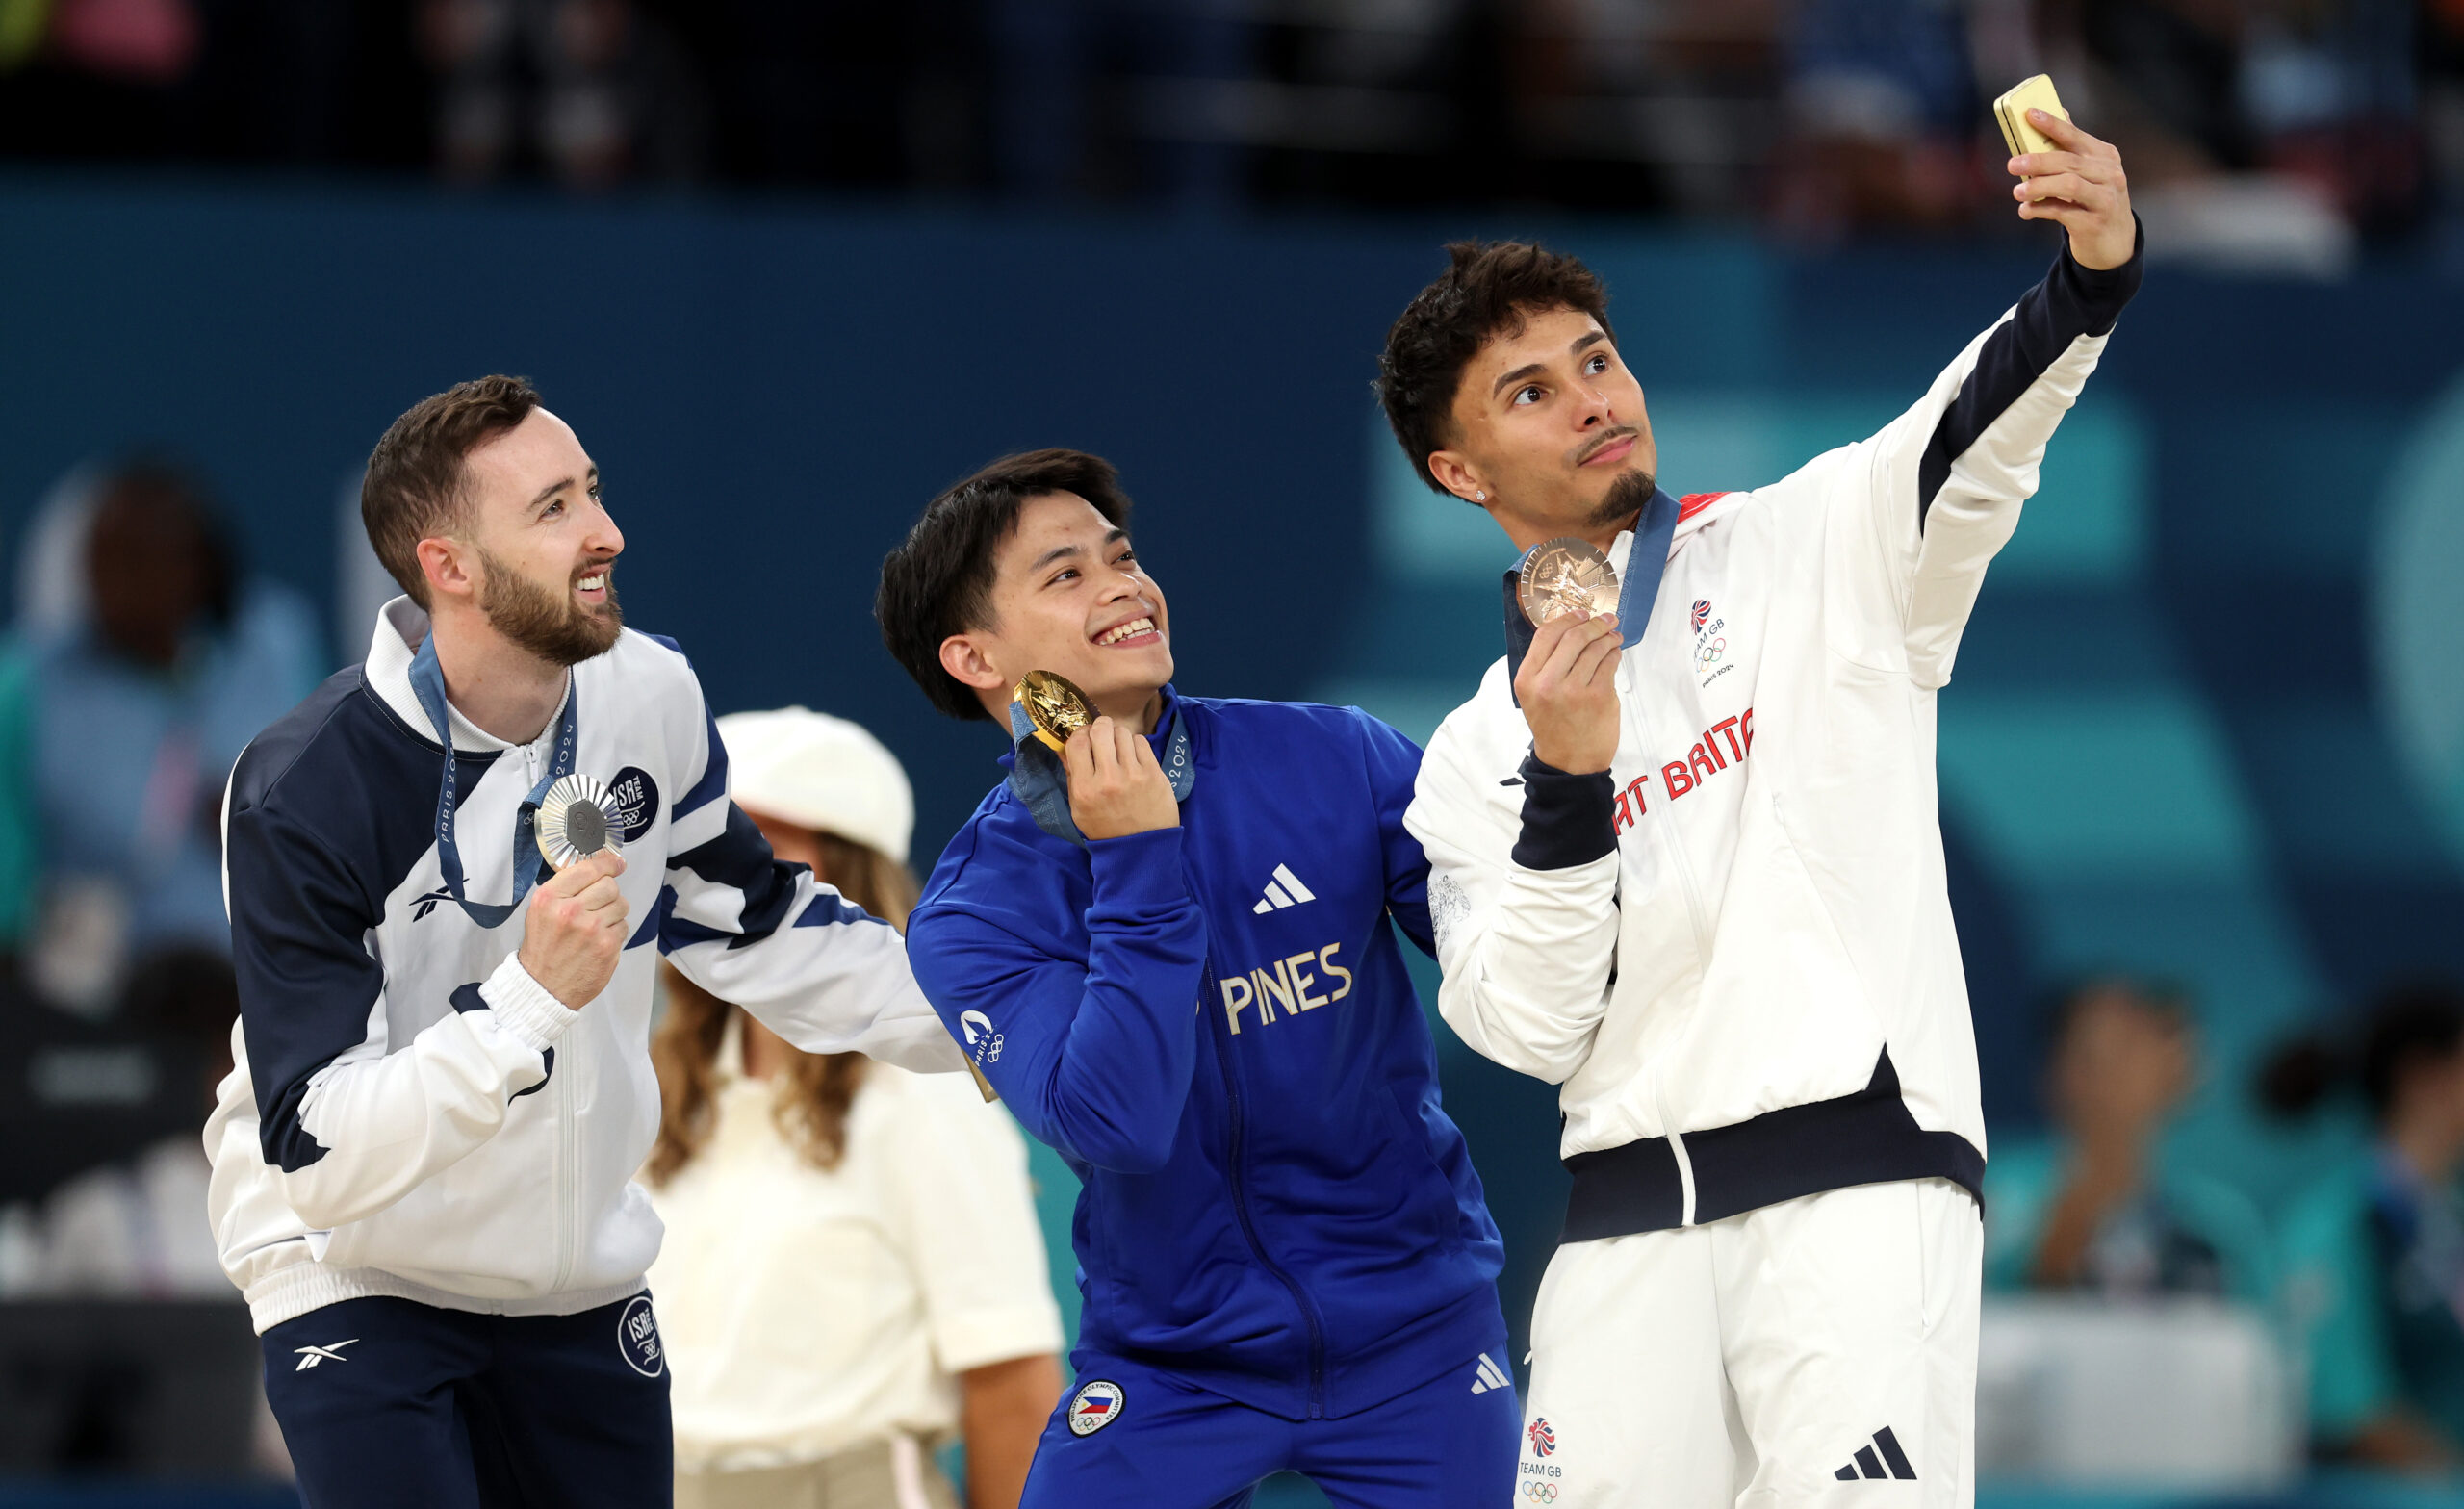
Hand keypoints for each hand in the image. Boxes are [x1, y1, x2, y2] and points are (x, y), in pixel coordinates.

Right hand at [517, 849, 629, 1008]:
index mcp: (549, 898)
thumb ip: (566, 887)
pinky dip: (615, 931)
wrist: (543, 986)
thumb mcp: (541, 910)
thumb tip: (600, 866)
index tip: (616, 863)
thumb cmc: (544, 948)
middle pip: (610, 885)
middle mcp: (570, 911)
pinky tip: (598, 940)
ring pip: (621, 904)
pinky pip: (624, 926)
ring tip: (596, 925)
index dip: (607, 863)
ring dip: (613, 912)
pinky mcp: (607, 947)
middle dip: (608, 893)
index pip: (588, 869)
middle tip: (597, 904)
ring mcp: (591, 929)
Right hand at [1063, 717, 1179, 839]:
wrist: (1142, 849)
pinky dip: (1135, 744)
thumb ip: (1072, 778)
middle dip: (1100, 727)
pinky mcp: (1154, 773)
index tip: (1084, 738)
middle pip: (1101, 730)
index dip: (1079, 734)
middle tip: (1102, 735)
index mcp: (1085, 789)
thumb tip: (1065, 749)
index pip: (1077, 743)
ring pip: (1122, 732)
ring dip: (1118, 735)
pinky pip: (1142, 741)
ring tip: (1119, 748)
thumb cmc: (1106, 829)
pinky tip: (1133, 756)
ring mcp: (1133, 775)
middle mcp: (1108, 779)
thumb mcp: (1079, 810)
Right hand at [1515, 610, 1621, 773]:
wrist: (1569, 763)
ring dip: (1608, 637)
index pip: (1546, 635)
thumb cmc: (1553, 727)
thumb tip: (1570, 629)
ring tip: (1613, 637)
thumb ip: (1545, 665)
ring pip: (1595, 648)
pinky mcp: (1600, 697)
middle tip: (1606, 619)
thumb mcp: (1534, 695)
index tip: (1581, 613)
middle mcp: (1548, 683)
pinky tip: (1614, 654)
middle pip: (1573, 636)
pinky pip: (1610, 663)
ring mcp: (1575, 690)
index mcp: (1527, 680)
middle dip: (1593, 623)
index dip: (1567, 618)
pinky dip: (1614, 654)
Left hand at [2008, 110, 2133, 269]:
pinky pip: (2064, 213)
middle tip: (2012, 164)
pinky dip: (2041, 209)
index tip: (2030, 115)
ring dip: (2039, 186)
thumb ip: (2072, 148)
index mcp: (2105, 156)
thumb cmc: (2093, 199)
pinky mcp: (2095, 223)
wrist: (2113, 240)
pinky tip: (2026, 211)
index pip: (2076, 137)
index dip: (2053, 125)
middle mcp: (2109, 174)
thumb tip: (2058, 110)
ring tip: (2017, 192)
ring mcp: (2105, 199)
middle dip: (2038, 161)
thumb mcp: (2088, 172)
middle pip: (2070, 162)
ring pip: (2069, 185)